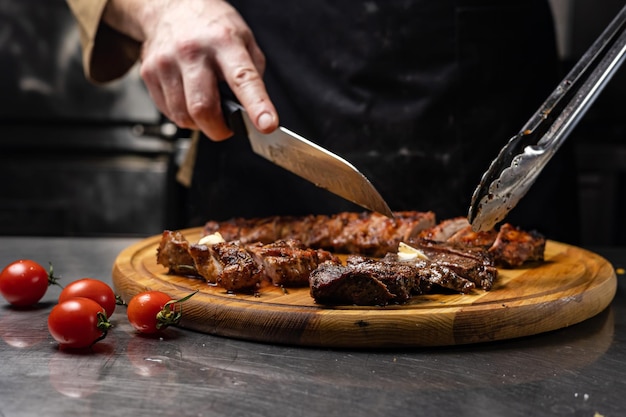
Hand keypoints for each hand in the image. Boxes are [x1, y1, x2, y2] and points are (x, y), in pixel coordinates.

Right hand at [105, 0, 277, 139]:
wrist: (172, 6)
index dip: (257, 106)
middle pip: (203, 108)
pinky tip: (188, 97)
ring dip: (199, 123)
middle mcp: (192, 51)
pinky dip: (183, 114)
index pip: (243, 79)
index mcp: (224, 42)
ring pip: (183, 116)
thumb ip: (252, 76)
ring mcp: (166, 62)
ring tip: (206, 106)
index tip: (266, 125)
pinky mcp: (148, 73)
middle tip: (227, 126)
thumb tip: (254, 112)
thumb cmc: (212, 27)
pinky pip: (169, 112)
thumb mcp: (245, 41)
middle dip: (219, 129)